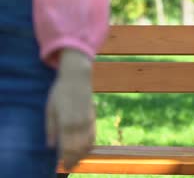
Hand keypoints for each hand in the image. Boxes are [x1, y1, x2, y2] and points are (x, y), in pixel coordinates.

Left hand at [46, 48, 95, 169]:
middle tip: (69, 166)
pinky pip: (93, 134)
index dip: (65, 159)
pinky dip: (90, 144)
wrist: (77, 78)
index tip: (62, 165)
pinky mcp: (93, 117)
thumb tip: (50, 146)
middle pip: (78, 148)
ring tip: (77, 160)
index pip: (67, 147)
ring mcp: (88, 120)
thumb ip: (50, 128)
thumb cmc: (60, 92)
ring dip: (82, 153)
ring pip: (87, 143)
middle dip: (74, 159)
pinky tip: (86, 148)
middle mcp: (78, 123)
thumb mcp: (50, 109)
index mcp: (65, 122)